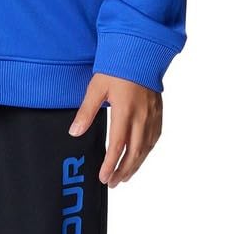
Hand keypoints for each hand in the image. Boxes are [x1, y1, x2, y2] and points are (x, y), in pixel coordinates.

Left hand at [69, 72, 161, 187]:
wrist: (140, 51)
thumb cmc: (118, 66)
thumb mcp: (97, 87)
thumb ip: (86, 111)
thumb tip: (74, 132)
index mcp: (124, 111)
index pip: (118, 146)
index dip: (110, 165)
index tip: (103, 178)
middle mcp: (141, 116)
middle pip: (134, 153)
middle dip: (123, 171)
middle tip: (113, 183)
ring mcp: (152, 115)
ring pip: (146, 148)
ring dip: (135, 165)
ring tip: (125, 175)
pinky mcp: (158, 111)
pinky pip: (155, 138)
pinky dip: (147, 151)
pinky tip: (141, 155)